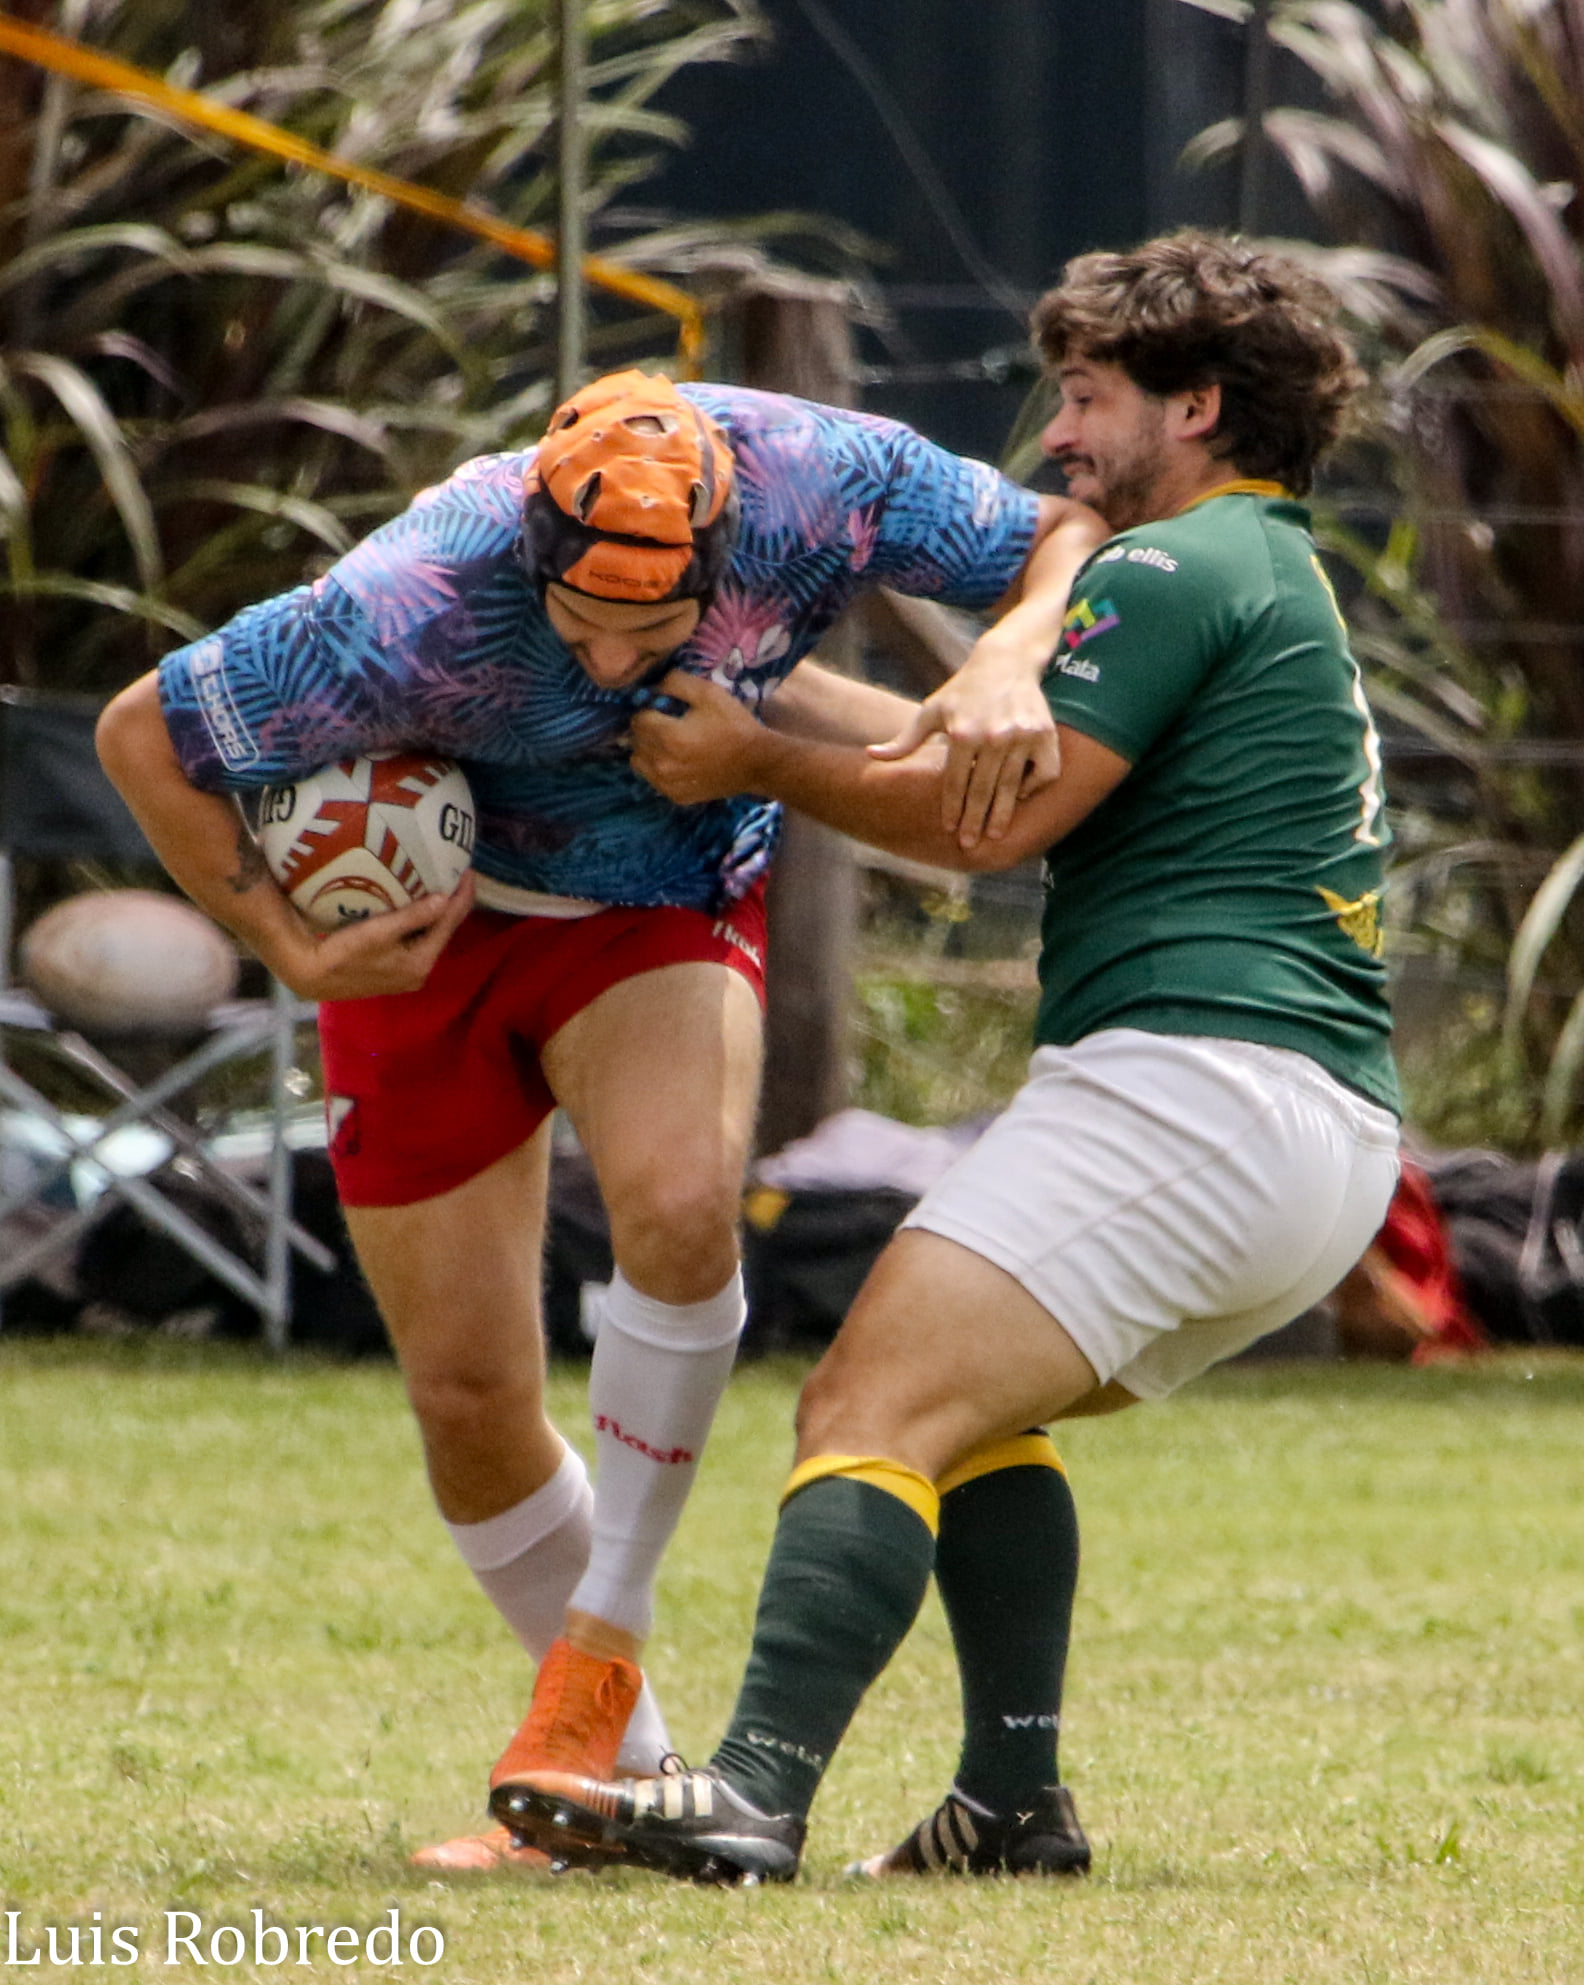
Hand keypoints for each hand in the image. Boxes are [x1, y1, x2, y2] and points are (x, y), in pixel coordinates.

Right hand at [271, 870, 475, 1000]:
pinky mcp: (396, 969)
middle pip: (444, 930)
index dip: (462, 896)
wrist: (312, 975)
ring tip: (444, 883)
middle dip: (453, 903)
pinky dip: (422, 921)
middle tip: (458, 872)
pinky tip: (419, 904)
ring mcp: (408, 972)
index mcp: (421, 962)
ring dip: (438, 911)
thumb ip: (414, 917)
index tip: (468, 870)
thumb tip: (446, 898)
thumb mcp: (379, 932)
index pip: (450, 923)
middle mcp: (420, 971)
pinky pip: (418, 939)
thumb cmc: (343, 953)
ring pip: (431, 935)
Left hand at [630, 671, 765, 803]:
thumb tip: (653, 687)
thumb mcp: (709, 693)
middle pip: (635, 740)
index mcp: (669, 736)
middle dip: (647, 729)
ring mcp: (668, 784)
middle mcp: (663, 764)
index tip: (664, 709)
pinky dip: (659, 769)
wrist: (757, 763)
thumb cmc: (734, 725)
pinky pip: (653, 780)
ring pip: (639, 762)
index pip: (638, 719)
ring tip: (669, 744)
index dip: (649, 710)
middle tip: (668, 725)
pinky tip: (678, 761)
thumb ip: (676, 683)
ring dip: (648, 750)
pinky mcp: (676, 796)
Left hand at [867, 635, 1060, 849]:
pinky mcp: (1045, 734)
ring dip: (1003, 814)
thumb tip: (870, 755)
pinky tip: (1020, 796)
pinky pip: (1044, 772)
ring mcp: (1022, 736)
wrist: (1006, 661)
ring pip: (1012, 786)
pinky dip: (1034, 786)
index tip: (948, 829)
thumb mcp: (931, 710)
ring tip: (996, 835)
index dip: (951, 808)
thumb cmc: (962, 690)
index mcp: (963, 733)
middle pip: (982, 790)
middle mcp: (994, 736)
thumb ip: (905, 739)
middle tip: (969, 845)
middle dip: (974, 821)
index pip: (955, 782)